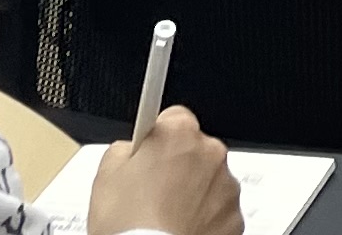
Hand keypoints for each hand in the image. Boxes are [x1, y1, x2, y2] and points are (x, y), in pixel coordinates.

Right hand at [94, 109, 239, 234]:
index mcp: (179, 133)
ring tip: (166, 217)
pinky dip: (206, 218)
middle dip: (179, 168)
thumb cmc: (128, 223)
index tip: (150, 155)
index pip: (174, 119)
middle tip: (153, 194)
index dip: (158, 140)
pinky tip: (183, 228)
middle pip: (194, 151)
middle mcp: (210, 153)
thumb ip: (124, 150)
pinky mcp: (235, 218)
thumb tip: (131, 149)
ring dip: (194, 193)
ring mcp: (227, 186)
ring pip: (210, 182)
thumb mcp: (106, 175)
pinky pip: (220, 211)